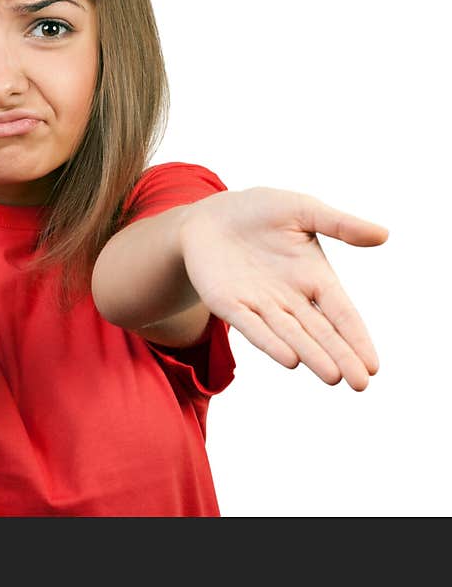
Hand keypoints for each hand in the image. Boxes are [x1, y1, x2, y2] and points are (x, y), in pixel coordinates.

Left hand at [178, 187, 388, 390]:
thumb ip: (339, 224)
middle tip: (360, 384)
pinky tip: (289, 359)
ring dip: (311, 355)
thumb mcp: (302, 210)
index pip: (341, 313)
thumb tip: (384, 235)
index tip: (373, 365)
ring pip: (290, 335)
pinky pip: (251, 326)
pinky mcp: (229, 304)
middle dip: (340, 356)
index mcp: (313, 277)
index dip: (356, 337)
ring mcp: (260, 304)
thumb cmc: (259, 211)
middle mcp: (290, 298)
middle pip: (320, 332)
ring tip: (333, 376)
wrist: (209, 216)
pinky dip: (270, 342)